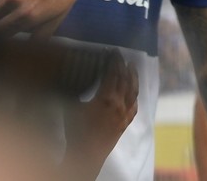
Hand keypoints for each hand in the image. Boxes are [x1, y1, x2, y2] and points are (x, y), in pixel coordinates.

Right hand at [62, 50, 139, 179]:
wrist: (86, 155)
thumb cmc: (76, 131)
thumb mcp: (73, 106)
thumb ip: (76, 90)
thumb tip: (72, 76)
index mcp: (106, 97)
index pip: (113, 73)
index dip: (113, 61)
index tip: (112, 51)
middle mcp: (119, 103)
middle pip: (124, 79)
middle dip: (122, 65)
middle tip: (120, 55)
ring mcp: (124, 114)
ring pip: (133, 91)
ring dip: (133, 77)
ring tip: (132, 67)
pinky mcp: (125, 123)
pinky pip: (134, 106)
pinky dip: (134, 96)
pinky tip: (133, 92)